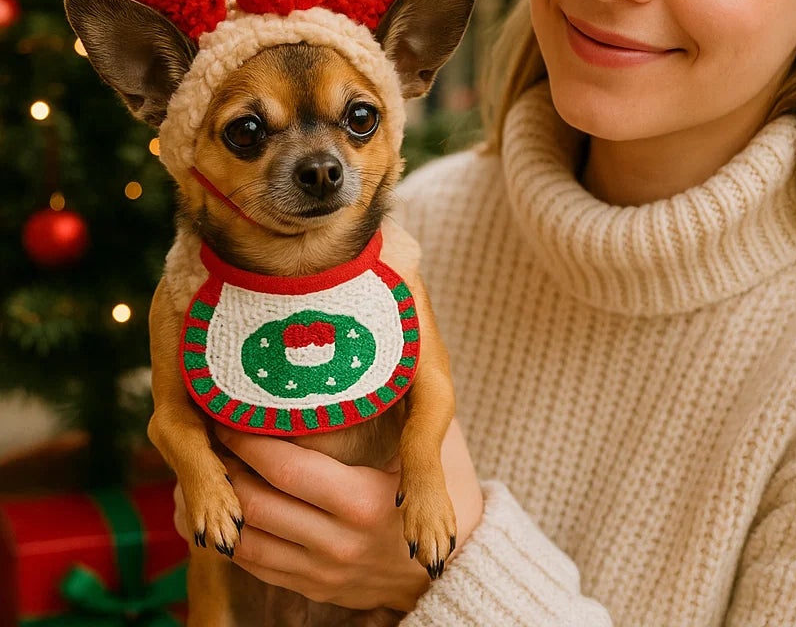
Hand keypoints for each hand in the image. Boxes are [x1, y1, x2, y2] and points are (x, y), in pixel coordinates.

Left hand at [172, 418, 482, 611]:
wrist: (458, 564)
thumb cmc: (446, 488)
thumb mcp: (432, 445)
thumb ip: (402, 405)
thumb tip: (372, 345)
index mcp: (364, 500)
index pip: (285, 468)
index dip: (247, 438)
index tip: (227, 409)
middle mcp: (338, 542)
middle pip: (255, 504)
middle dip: (220, 467)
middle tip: (202, 431)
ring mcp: (322, 572)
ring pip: (244, 539)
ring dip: (213, 505)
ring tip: (197, 469)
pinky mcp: (313, 588)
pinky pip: (255, 564)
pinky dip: (228, 534)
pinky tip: (215, 506)